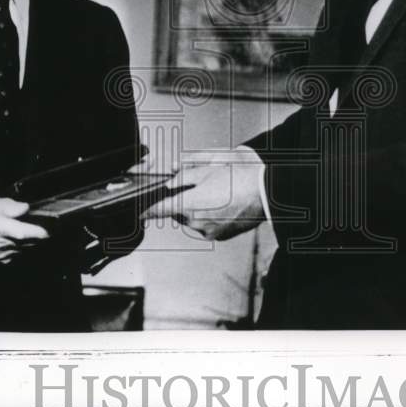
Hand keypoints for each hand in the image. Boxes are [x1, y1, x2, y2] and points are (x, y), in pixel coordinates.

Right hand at [0, 194, 48, 262]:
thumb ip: (9, 205)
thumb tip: (25, 208)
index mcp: (6, 228)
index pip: (32, 233)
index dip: (43, 232)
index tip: (51, 229)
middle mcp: (6, 244)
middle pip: (30, 244)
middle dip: (38, 238)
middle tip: (42, 230)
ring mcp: (0, 253)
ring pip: (22, 251)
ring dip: (28, 244)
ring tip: (28, 235)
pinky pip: (12, 257)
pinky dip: (17, 250)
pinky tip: (14, 243)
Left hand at [142, 146, 264, 240]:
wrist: (263, 192)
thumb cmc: (237, 179)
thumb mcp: (207, 170)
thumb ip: (184, 177)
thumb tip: (171, 181)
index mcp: (189, 204)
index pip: (159, 210)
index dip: (148, 210)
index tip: (142, 212)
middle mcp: (196, 222)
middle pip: (178, 214)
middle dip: (182, 202)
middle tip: (197, 189)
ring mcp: (208, 231)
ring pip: (193, 221)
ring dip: (197, 210)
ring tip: (215, 196)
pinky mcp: (220, 236)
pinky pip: (206, 227)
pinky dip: (209, 218)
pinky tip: (222, 205)